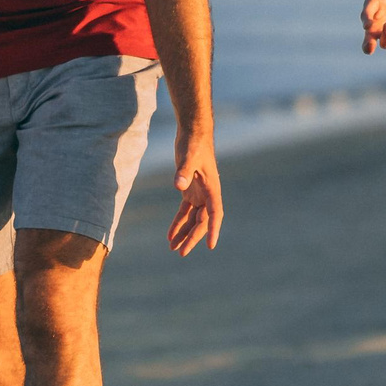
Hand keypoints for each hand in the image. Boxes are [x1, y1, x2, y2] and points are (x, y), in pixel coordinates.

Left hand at [167, 123, 222, 254]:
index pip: (215, 214)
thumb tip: (179, 186)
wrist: (193, 133)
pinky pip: (185, 212)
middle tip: (181, 253)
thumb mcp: (188, 156)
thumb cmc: (194, 143)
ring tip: (173, 249)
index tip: (210, 245)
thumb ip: (184, 171)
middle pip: (202, 221)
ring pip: (193, 219)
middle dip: (193, 238)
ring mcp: (199, 193)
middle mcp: (208, 194)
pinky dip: (178, 223)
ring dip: (184, 234)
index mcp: (212, 188)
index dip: (212, 230)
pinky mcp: (190, 190)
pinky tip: (170, 235)